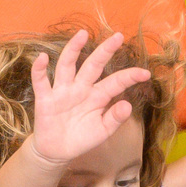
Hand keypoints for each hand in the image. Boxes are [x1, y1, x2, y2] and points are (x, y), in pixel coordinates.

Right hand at [30, 30, 149, 164]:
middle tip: (118, 36)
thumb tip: (127, 105)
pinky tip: (42, 58)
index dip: (129, 77)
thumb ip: (114, 119)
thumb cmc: (81, 139)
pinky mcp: (45, 99)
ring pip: (67, 66)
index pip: (115, 82)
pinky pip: (41, 82)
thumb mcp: (102, 131)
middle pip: (93, 65)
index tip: (146, 73)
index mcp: (97, 96)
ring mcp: (62, 92)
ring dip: (73, 50)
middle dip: (105, 51)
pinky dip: (39, 70)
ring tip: (82, 34)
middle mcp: (80, 89)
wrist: (57, 152)